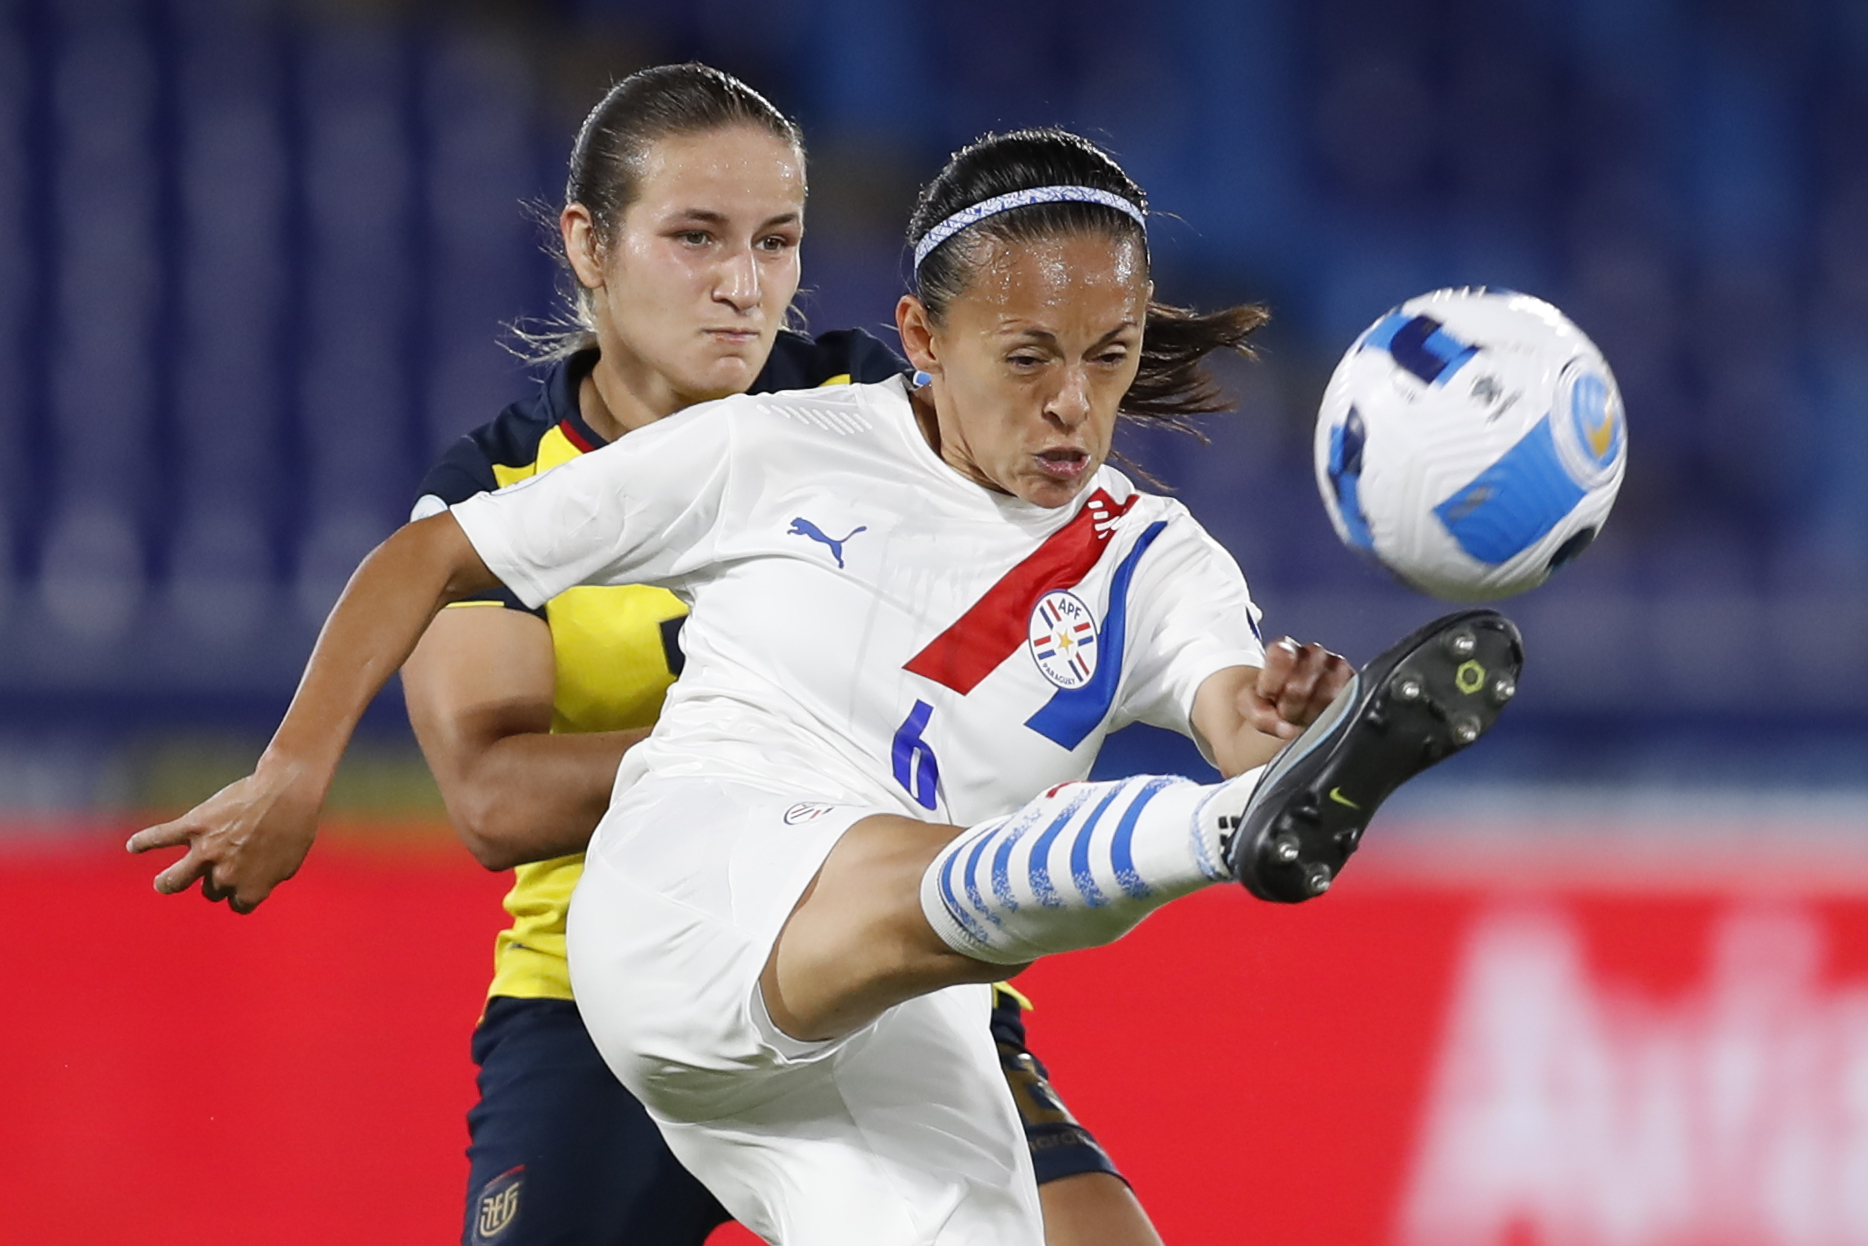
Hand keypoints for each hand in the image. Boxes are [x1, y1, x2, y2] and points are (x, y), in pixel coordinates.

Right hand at [125, 767, 322, 913]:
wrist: (288, 791)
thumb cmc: (296, 825)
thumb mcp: (290, 862)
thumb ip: (267, 879)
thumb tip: (253, 885)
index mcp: (251, 889)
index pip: (237, 904)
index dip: (242, 892)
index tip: (247, 879)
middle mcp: (225, 876)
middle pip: (209, 892)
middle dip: (215, 882)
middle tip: (221, 866)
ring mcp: (206, 851)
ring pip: (173, 881)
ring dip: (168, 883)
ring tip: (164, 883)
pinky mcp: (193, 826)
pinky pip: (159, 837)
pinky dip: (143, 842)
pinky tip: (133, 846)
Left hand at [1241, 636, 1353, 740]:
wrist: (1292, 707)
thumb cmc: (1272, 700)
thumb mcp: (1251, 704)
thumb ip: (1258, 713)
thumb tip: (1285, 728)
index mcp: (1284, 648)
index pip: (1280, 656)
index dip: (1273, 684)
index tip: (1268, 695)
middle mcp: (1313, 653)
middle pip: (1299, 687)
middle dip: (1289, 707)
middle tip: (1285, 712)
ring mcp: (1337, 667)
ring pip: (1325, 698)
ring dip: (1311, 715)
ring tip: (1302, 716)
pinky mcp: (1354, 683)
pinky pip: (1346, 703)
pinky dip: (1331, 716)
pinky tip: (1321, 716)